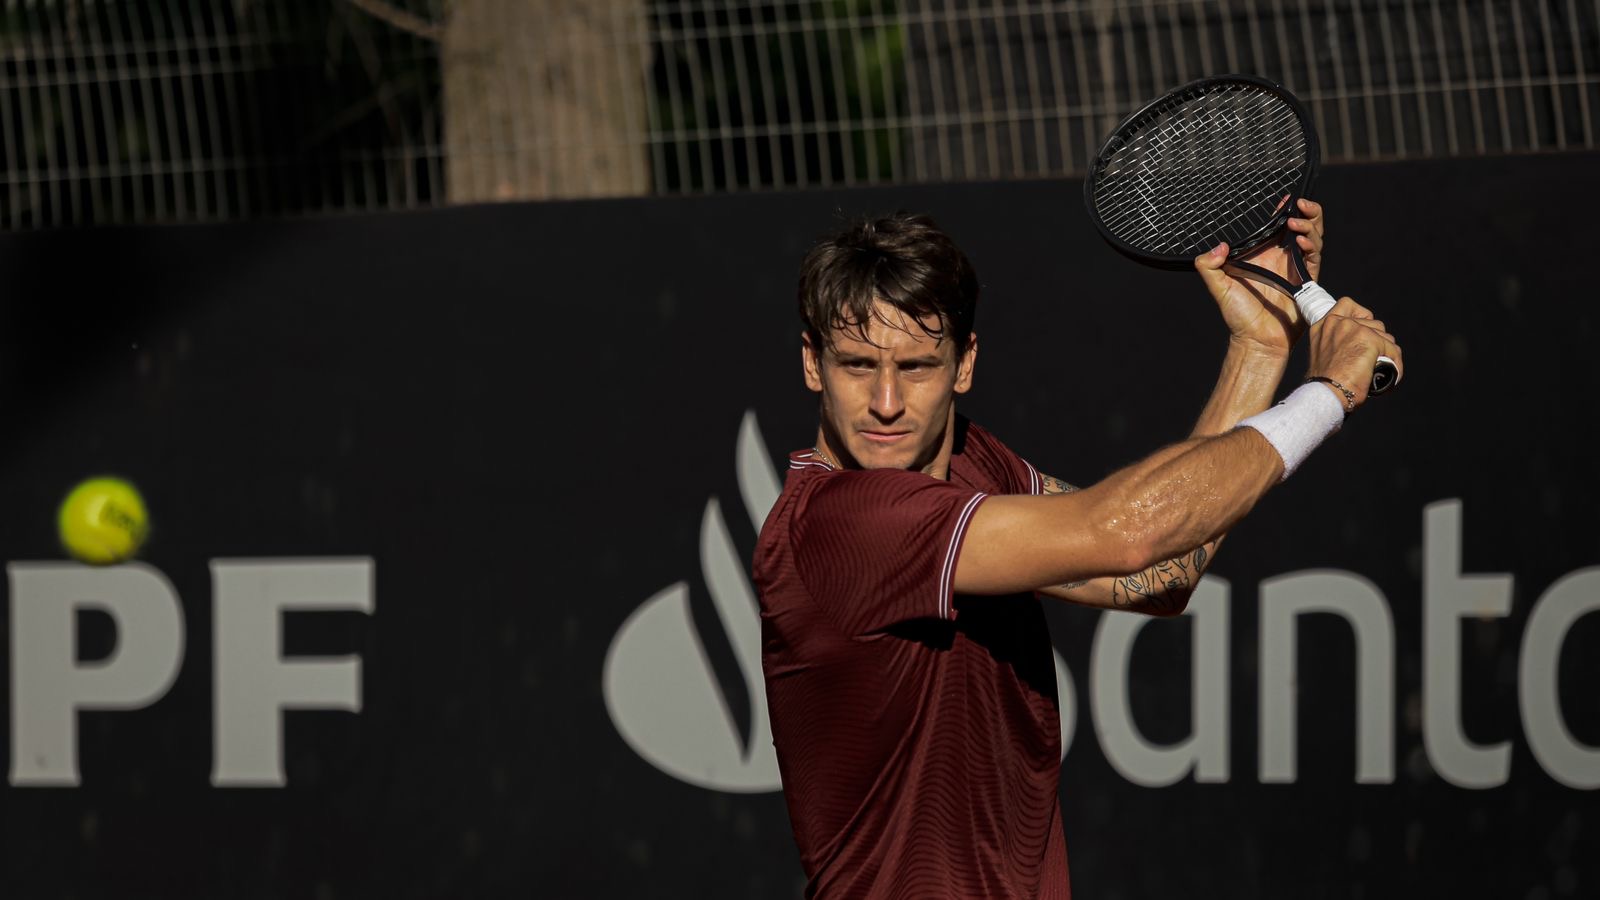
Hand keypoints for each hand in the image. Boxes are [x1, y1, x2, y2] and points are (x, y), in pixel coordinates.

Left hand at [1192, 198, 1324, 355]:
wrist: (1258, 340)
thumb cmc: (1239, 316)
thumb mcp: (1219, 287)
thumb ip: (1209, 266)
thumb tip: (1218, 247)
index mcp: (1263, 256)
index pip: (1276, 227)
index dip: (1284, 211)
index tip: (1286, 198)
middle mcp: (1282, 259)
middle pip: (1302, 226)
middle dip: (1306, 212)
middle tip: (1300, 203)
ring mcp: (1296, 268)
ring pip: (1312, 238)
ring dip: (1309, 226)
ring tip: (1297, 223)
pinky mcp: (1308, 280)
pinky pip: (1314, 257)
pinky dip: (1311, 246)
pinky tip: (1301, 241)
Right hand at [1305, 297, 1403, 408]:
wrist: (1326, 393)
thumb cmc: (1324, 384)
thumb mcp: (1323, 356)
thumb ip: (1336, 344)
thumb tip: (1356, 348)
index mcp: (1322, 326)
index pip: (1347, 305)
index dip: (1361, 316)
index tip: (1364, 330)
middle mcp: (1337, 323)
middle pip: (1372, 323)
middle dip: (1377, 341)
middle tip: (1372, 360)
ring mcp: (1354, 329)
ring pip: (1384, 336)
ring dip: (1386, 352)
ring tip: (1379, 370)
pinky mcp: (1370, 339)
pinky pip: (1393, 349)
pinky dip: (1395, 363)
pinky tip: (1390, 375)